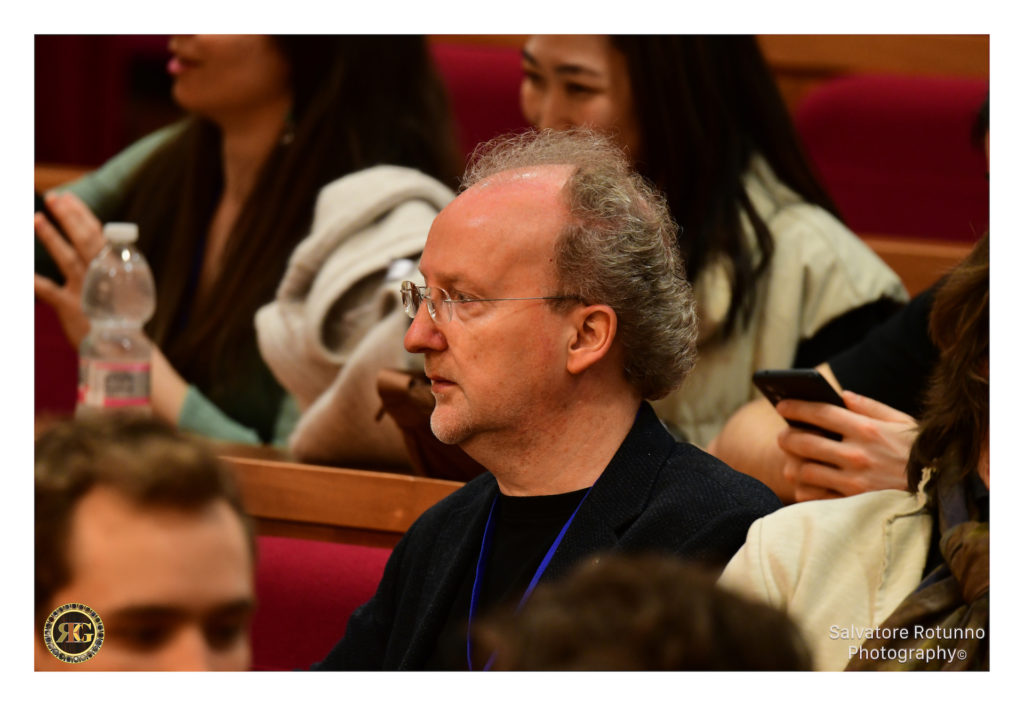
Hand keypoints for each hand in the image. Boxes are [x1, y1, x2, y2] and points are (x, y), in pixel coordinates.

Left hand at [34, 192, 104, 347]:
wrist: (122, 348)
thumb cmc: (119, 316)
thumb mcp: (119, 287)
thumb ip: (105, 266)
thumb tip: (97, 242)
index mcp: (114, 267)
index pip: (97, 233)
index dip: (80, 214)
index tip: (68, 198)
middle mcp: (101, 275)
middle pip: (83, 240)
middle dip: (67, 217)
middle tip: (53, 198)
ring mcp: (86, 290)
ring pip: (66, 258)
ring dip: (50, 237)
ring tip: (36, 218)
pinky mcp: (71, 307)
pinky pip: (48, 291)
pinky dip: (33, 280)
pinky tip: (21, 271)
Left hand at [775, 390, 917, 501]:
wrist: (943, 493)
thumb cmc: (919, 453)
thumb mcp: (901, 423)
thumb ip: (870, 406)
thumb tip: (841, 395)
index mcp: (867, 430)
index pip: (820, 413)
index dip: (796, 407)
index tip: (782, 405)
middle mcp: (857, 455)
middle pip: (804, 442)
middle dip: (787, 436)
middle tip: (784, 436)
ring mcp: (853, 482)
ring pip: (803, 470)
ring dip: (792, 463)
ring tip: (793, 460)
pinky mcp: (852, 505)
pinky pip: (813, 496)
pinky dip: (803, 488)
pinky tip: (806, 482)